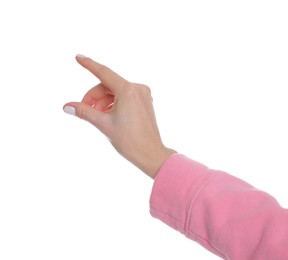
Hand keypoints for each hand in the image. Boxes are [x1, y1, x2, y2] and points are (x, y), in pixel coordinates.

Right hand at [63, 55, 175, 177]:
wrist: (150, 154)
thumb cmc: (129, 140)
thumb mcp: (103, 124)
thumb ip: (84, 111)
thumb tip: (66, 106)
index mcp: (128, 91)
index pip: (104, 73)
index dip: (89, 65)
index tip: (78, 57)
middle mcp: (138, 89)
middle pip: (108, 86)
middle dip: (94, 97)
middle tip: (84, 109)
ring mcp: (143, 95)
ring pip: (115, 92)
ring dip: (103, 101)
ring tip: (96, 116)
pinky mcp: (144, 102)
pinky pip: (124, 97)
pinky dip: (113, 103)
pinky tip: (108, 115)